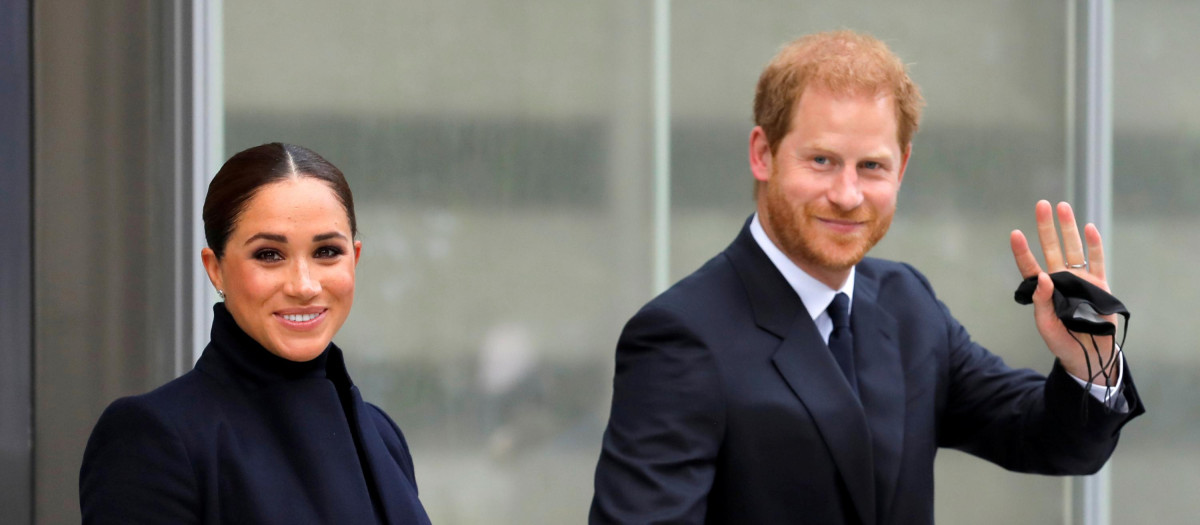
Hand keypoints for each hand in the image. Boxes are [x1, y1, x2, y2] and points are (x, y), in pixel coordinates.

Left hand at [1010, 200, 1118, 384]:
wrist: (1089, 355)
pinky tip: (1089, 227)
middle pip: (1051, 248)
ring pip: (1073, 248)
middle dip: (1046, 227)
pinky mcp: (1099, 284)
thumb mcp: (1046, 325)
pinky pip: (1096, 260)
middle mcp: (1060, 279)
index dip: (1022, 251)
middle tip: (1042, 205)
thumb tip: (1042, 276)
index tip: (1015, 233)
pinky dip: (1094, 244)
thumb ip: (1042, 301)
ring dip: (1068, 228)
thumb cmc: (1062, 341)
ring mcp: (1080, 280)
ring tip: (1063, 207)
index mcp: (1043, 290)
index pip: (1029, 266)